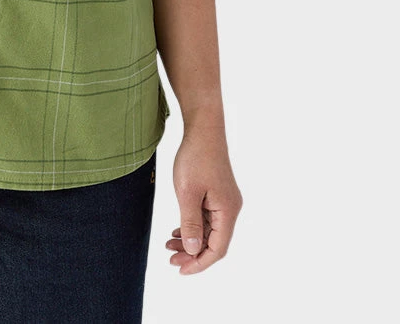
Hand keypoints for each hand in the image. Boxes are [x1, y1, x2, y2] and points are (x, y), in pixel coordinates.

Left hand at [165, 127, 241, 273]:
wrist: (203, 129)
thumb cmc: (195, 158)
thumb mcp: (188, 192)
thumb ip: (191, 223)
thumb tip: (193, 251)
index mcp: (228, 211)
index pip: (217, 249)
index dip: (199, 263)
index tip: (180, 269)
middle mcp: (230, 209)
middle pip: (214, 242)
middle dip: (192, 253)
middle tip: (170, 258)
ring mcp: (225, 201)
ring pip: (209, 230)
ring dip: (191, 240)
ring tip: (168, 244)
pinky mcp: (217, 194)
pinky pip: (207, 218)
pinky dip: (193, 226)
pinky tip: (177, 230)